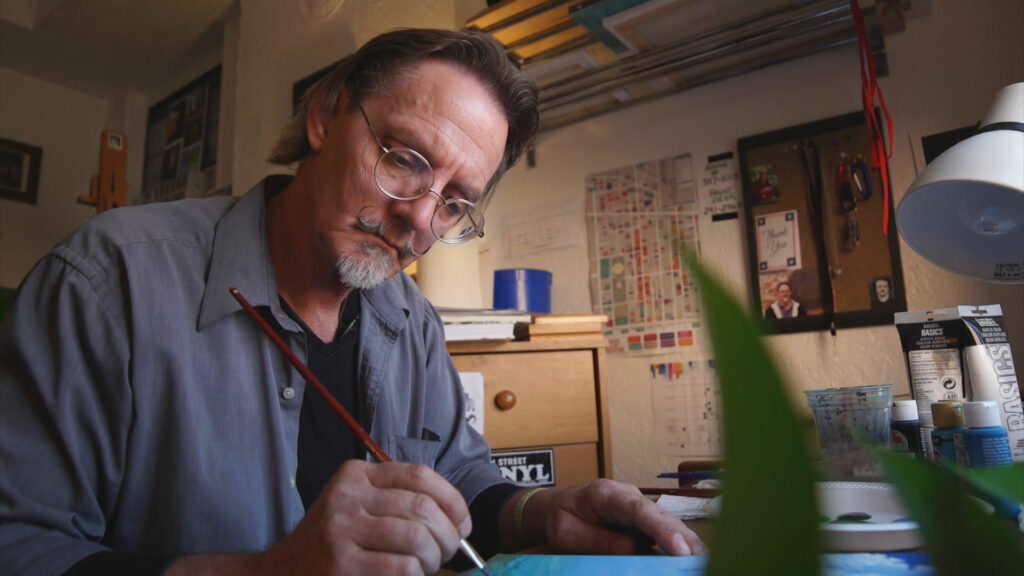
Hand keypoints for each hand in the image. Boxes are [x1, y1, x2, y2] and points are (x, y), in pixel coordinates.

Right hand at [257, 460, 470, 575]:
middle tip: (447, 552)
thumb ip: (397, 502)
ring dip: (433, 558)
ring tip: (427, 567)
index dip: (452, 501)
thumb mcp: (356, 507)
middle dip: (447, 535)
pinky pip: (402, 566)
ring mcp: (341, 529)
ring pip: (417, 537)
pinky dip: (416, 574)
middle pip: (423, 507)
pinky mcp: (341, 563)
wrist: (282, 573)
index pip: (419, 476)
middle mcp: (347, 495)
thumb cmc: (331, 544)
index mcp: (355, 475)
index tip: (463, 524)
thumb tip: (456, 517)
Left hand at [517, 479, 704, 555]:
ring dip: (686, 543)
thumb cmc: (562, 519)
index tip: (679, 548)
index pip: (638, 510)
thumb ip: (600, 541)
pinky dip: (678, 547)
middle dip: (684, 537)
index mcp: (606, 494)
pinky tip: (691, 560)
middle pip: (661, 515)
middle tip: (703, 559)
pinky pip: (662, 534)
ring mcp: (639, 508)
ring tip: (704, 561)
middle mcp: (628, 496)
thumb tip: (635, 550)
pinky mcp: (644, 523)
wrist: (556, 509)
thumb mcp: (568, 535)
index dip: (661, 528)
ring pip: (667, 524)